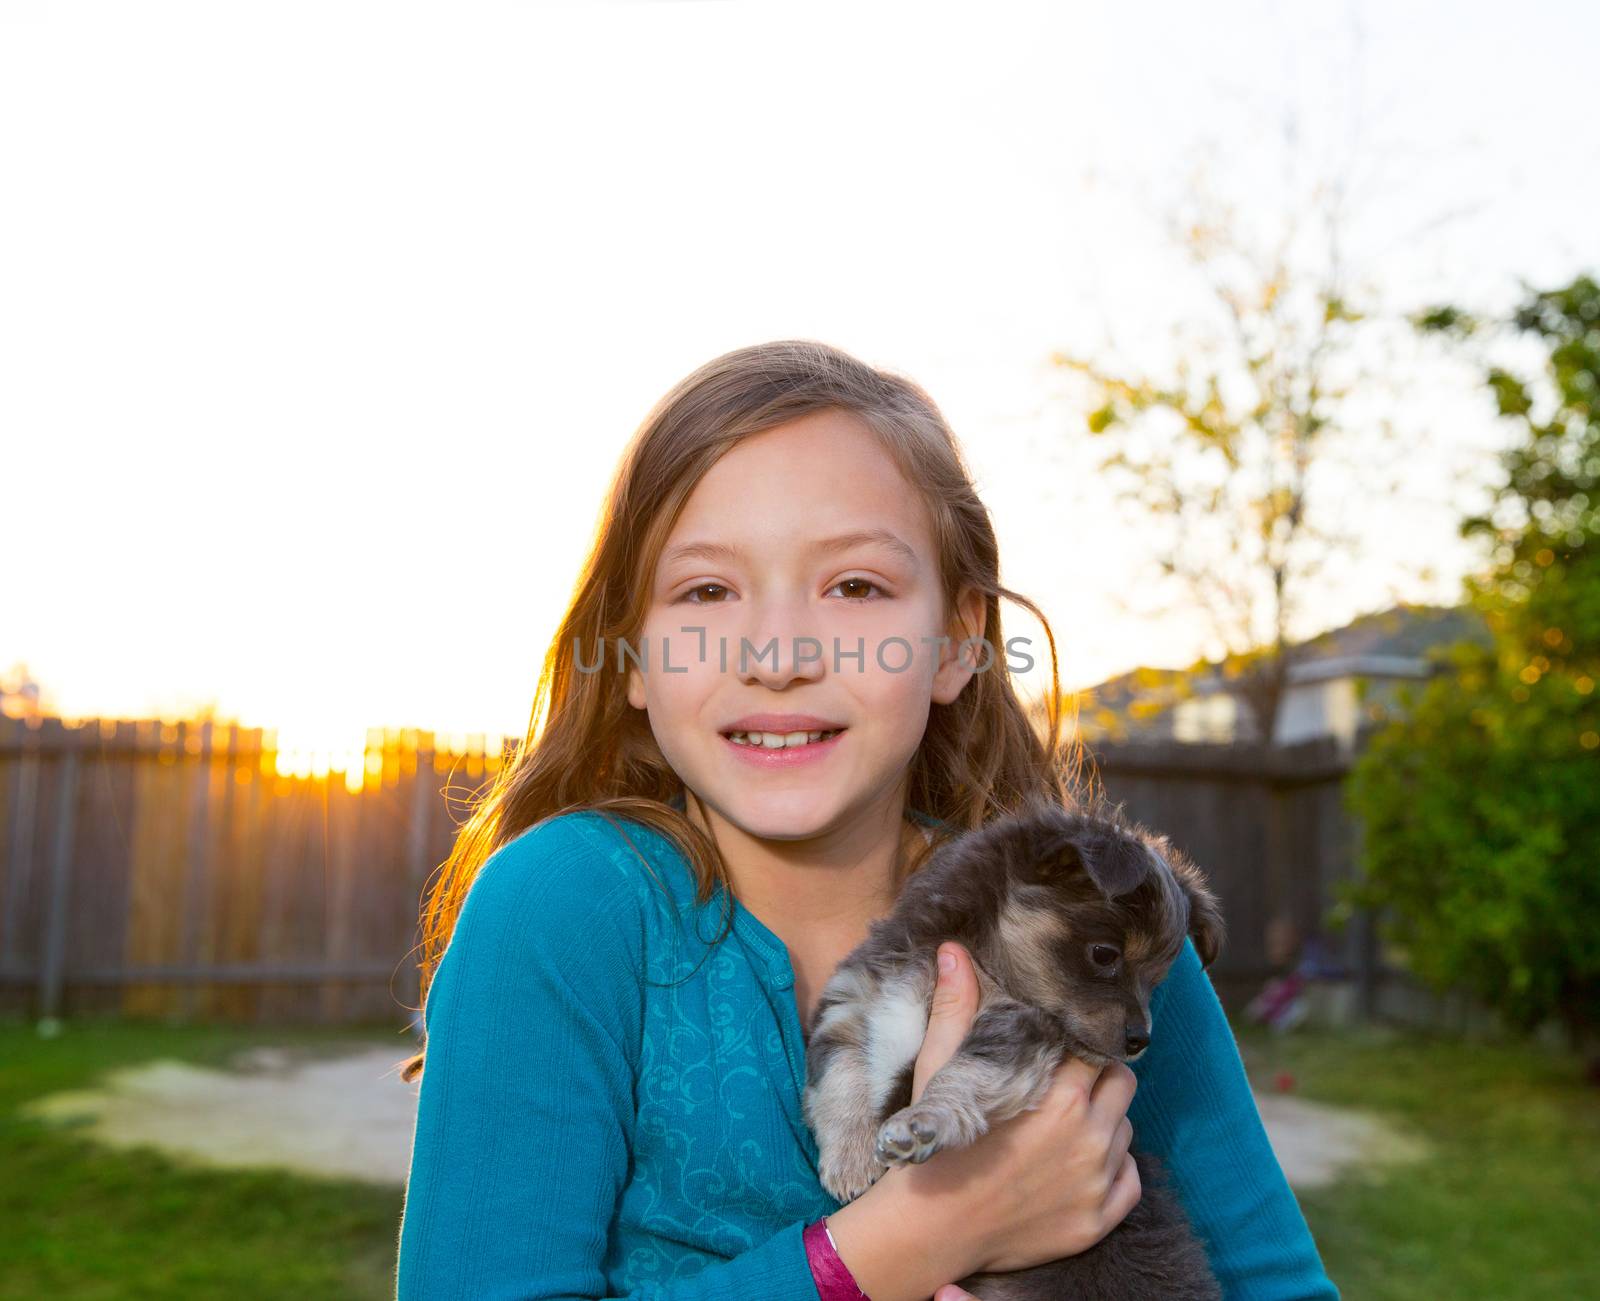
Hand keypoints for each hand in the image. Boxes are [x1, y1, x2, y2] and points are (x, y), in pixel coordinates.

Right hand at [907, 941, 1141, 1280]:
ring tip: (1063, 1126)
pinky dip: (1113, 1168)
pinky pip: (1131, 1179)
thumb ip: (955, 1008)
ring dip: (1103, 1121)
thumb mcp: (940, 1070)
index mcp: (1057, 1095)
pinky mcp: (1099, 1220)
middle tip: (1061, 1086)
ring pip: (1126, 1129)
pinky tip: (1078, 1164)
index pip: (1091, 1049)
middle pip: (1121, 1083)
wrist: (930, 1231)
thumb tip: (953, 951)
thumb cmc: (935, 1147)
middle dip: (1096, 1078)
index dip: (1073, 1045)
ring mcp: (1097, 1182)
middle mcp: (1088, 1136)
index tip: (1053, 1052)